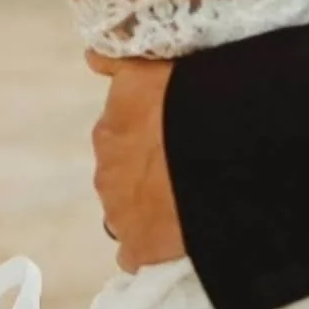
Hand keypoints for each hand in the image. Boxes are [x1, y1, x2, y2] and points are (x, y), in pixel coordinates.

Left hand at [85, 52, 184, 272]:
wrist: (218, 150)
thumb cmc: (193, 99)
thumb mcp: (152, 68)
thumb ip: (119, 65)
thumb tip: (90, 57)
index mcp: (111, 123)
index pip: (118, 131)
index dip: (144, 134)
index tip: (167, 135)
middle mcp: (106, 166)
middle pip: (121, 171)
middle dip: (144, 171)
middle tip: (180, 168)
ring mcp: (118, 210)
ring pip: (125, 209)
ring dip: (147, 206)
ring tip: (184, 202)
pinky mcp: (137, 246)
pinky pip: (135, 251)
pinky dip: (149, 246)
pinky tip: (174, 237)